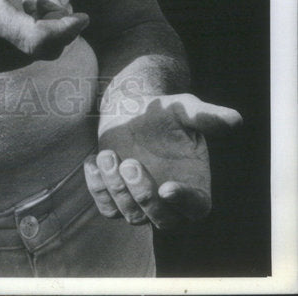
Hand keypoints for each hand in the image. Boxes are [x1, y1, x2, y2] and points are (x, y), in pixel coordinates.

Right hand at [0, 0, 88, 74]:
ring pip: (25, 56)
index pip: (39, 39)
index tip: (81, 16)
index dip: (67, 31)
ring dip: (36, 32)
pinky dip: (18, 42)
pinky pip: (8, 59)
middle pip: (40, 49)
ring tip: (24, 2)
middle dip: (54, 24)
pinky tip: (6, 19)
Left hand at [84, 93, 241, 229]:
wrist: (133, 110)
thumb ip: (207, 117)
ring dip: (116, 189)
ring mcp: (141, 203)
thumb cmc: (165, 112)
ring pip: (130, 216)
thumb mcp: (185, 109)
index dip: (183, 202)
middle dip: (143, 195)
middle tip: (130, 163)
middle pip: (161, 220)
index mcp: (195, 186)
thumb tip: (235, 119)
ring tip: (107, 154)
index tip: (167, 188)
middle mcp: (169, 202)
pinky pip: (106, 208)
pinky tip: (94, 161)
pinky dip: (97, 189)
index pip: (195, 208)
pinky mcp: (117, 198)